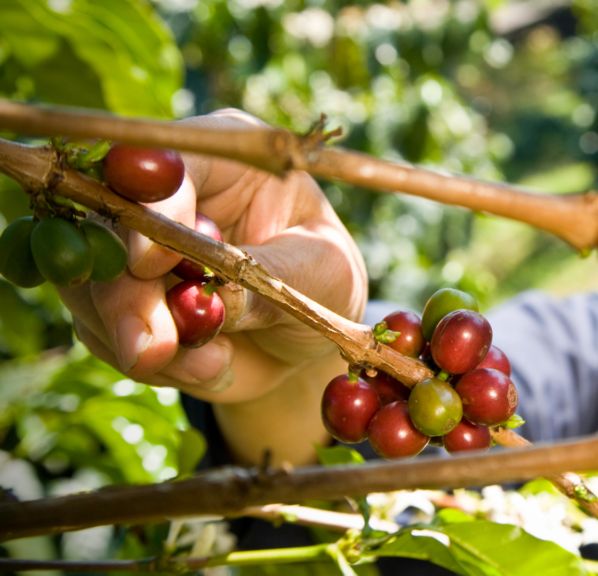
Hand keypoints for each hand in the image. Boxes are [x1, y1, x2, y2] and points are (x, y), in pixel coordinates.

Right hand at [61, 109, 367, 407]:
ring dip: (136, 337)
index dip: (150, 208)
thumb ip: (272, 276)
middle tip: (154, 347)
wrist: (306, 339)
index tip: (151, 262)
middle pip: (108, 227)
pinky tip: (208, 367)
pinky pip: (100, 331)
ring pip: (91, 284)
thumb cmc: (325, 281)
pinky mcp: (117, 300)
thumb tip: (217, 296)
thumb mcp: (323, 271)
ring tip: (210, 365)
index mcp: (222, 160)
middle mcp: (165, 194)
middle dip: (126, 294)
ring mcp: (131, 247)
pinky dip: (150, 363)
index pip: (165, 165)